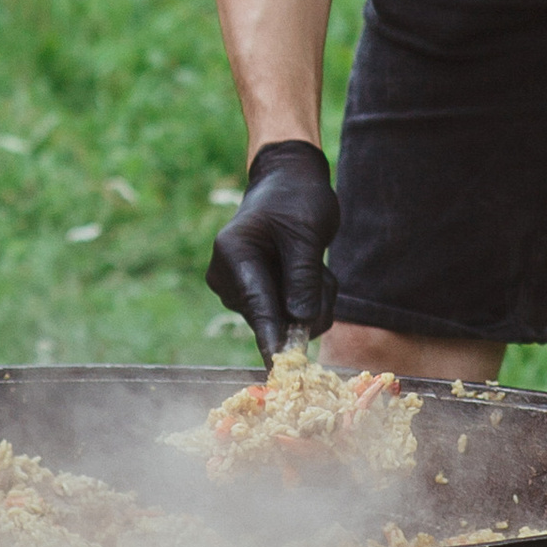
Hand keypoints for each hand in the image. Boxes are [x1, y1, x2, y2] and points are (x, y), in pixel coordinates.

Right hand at [206, 139, 340, 363]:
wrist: (288, 184)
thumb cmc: (297, 200)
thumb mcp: (306, 233)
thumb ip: (302, 277)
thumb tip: (299, 320)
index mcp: (233, 254)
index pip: (257, 303)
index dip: (271, 335)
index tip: (278, 363)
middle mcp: (227, 276)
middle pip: (273, 317)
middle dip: (307, 304)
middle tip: (320, 270)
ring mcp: (238, 290)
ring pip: (284, 320)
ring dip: (311, 300)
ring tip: (313, 263)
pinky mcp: (253, 298)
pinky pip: (286, 316)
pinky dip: (307, 300)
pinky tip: (307, 272)